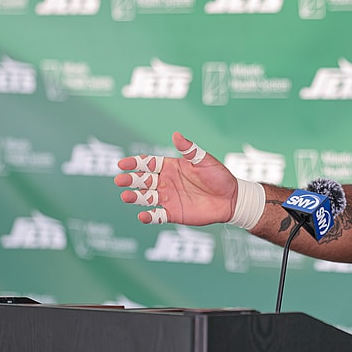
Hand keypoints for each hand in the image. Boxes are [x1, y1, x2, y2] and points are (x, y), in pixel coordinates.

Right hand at [114, 132, 236, 225]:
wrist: (231, 198)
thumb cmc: (219, 177)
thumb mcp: (205, 160)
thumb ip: (190, 150)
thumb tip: (176, 134)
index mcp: (171, 167)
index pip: (148, 164)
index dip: (135, 163)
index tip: (123, 164)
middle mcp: (166, 182)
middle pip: (143, 180)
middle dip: (130, 180)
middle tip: (120, 180)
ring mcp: (168, 198)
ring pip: (146, 198)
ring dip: (135, 197)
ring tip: (126, 196)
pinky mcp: (173, 213)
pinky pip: (157, 216)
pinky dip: (149, 216)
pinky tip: (143, 215)